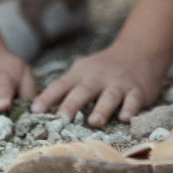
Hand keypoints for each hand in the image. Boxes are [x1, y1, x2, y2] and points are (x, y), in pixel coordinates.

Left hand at [32, 43, 165, 126]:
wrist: (138, 51)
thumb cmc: (103, 69)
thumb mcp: (83, 72)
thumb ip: (66, 88)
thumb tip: (39, 109)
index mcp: (81, 75)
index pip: (61, 85)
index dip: (48, 97)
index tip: (35, 110)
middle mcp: (98, 78)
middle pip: (84, 90)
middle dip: (72, 103)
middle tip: (62, 117)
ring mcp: (118, 84)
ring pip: (109, 96)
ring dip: (102, 108)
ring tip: (94, 121)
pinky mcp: (137, 91)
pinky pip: (133, 100)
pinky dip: (130, 108)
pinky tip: (125, 118)